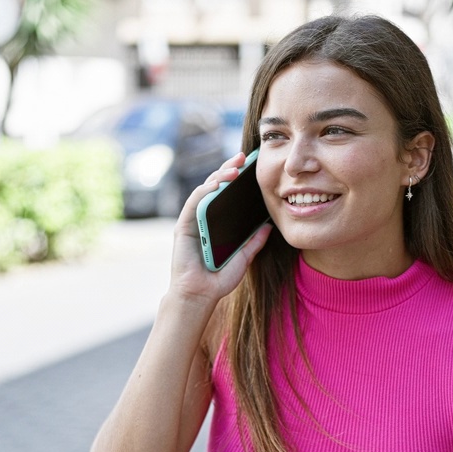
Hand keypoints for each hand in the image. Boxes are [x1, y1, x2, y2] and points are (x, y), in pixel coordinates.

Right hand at [168, 152, 272, 304]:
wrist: (200, 294)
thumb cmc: (219, 278)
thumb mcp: (244, 257)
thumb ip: (255, 241)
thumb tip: (269, 225)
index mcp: (217, 222)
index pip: (228, 194)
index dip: (239, 178)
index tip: (253, 166)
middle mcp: (204, 218)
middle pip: (216, 187)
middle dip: (230, 169)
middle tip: (245, 156)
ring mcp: (193, 220)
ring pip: (205, 190)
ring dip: (219, 176)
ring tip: (235, 168)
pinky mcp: (183, 226)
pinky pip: (194, 203)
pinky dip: (204, 191)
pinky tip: (217, 184)